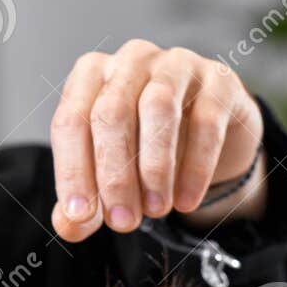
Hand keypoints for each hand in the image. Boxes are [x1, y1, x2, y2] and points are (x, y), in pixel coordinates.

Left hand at [50, 39, 266, 241]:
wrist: (211, 134)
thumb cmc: (147, 147)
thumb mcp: (110, 174)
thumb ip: (87, 200)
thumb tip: (68, 226)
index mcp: (91, 77)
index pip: (70, 122)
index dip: (73, 171)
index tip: (81, 216)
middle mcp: (130, 60)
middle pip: (111, 113)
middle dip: (115, 175)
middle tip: (124, 222)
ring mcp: (176, 64)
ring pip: (158, 108)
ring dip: (154, 168)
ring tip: (156, 211)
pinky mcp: (218, 79)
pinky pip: (205, 121)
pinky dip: (195, 168)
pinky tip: (186, 201)